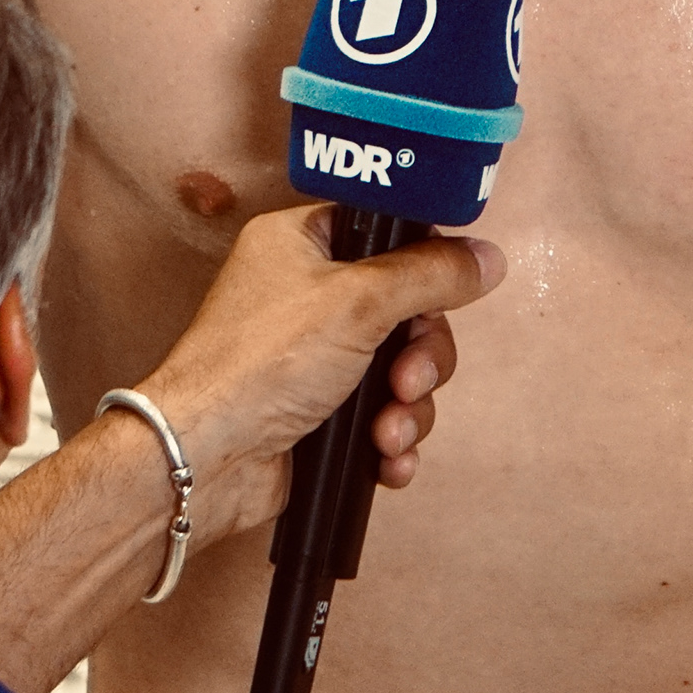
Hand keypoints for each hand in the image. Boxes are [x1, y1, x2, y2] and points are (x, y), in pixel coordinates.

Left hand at [132, 207, 501, 544]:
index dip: (423, 265)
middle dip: (421, 356)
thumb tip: (486, 256)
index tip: (446, 291)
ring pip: (403, 369)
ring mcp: (317, 358)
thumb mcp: (358, 301)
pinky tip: (386, 457)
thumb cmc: (256, 365)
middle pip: (408, 310)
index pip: (386, 232)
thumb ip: (430, 275)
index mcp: (302, 244)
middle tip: (408, 379)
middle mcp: (309, 296)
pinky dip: (394, 438)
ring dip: (410, 406)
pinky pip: (385, 416)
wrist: (206, 460)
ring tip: (388, 429)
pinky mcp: (323, 413)